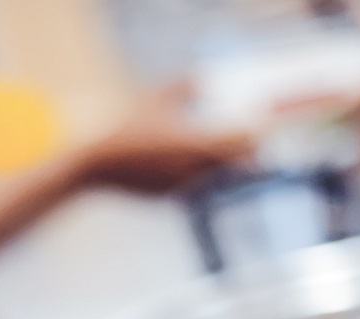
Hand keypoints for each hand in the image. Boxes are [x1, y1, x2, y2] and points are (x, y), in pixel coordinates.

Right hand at [82, 91, 252, 192]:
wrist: (93, 163)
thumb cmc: (124, 125)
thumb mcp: (155, 97)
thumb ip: (185, 86)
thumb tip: (204, 78)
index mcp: (195, 143)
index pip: (240, 142)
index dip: (257, 135)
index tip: (266, 127)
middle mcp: (193, 169)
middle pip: (234, 164)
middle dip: (246, 154)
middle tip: (257, 143)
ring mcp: (181, 188)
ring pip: (215, 178)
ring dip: (224, 167)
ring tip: (234, 157)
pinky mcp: (168, 199)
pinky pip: (193, 187)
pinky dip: (199, 177)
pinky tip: (197, 168)